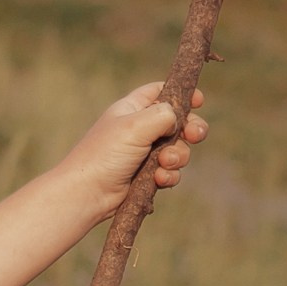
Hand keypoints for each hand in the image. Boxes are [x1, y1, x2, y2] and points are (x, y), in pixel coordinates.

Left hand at [60, 82, 207, 216]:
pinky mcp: (146, 175)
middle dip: (191, 129)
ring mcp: (143, 152)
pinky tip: (158, 180)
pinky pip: (170, 171)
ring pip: (178, 149)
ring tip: (163, 163)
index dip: (182, 94)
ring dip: (178, 157)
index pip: (161, 91)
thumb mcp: (135, 125)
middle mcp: (139, 128)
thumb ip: (163, 114)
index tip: (199, 101)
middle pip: (179, 122)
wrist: (87, 193)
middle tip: (193, 136)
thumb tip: (178, 118)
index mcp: (132, 108)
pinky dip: (169, 175)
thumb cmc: (105, 155)